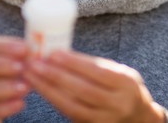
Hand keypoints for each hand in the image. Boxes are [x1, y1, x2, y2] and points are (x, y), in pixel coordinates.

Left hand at [25, 50, 164, 122]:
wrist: (137, 119)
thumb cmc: (123, 89)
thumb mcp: (118, 71)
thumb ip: (93, 64)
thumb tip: (60, 51)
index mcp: (126, 84)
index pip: (96, 72)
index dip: (74, 63)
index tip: (53, 53)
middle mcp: (117, 104)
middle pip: (82, 90)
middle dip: (55, 76)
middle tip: (34, 63)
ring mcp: (104, 120)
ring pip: (72, 105)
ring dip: (48, 89)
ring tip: (30, 75)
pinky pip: (69, 114)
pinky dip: (53, 100)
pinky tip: (41, 89)